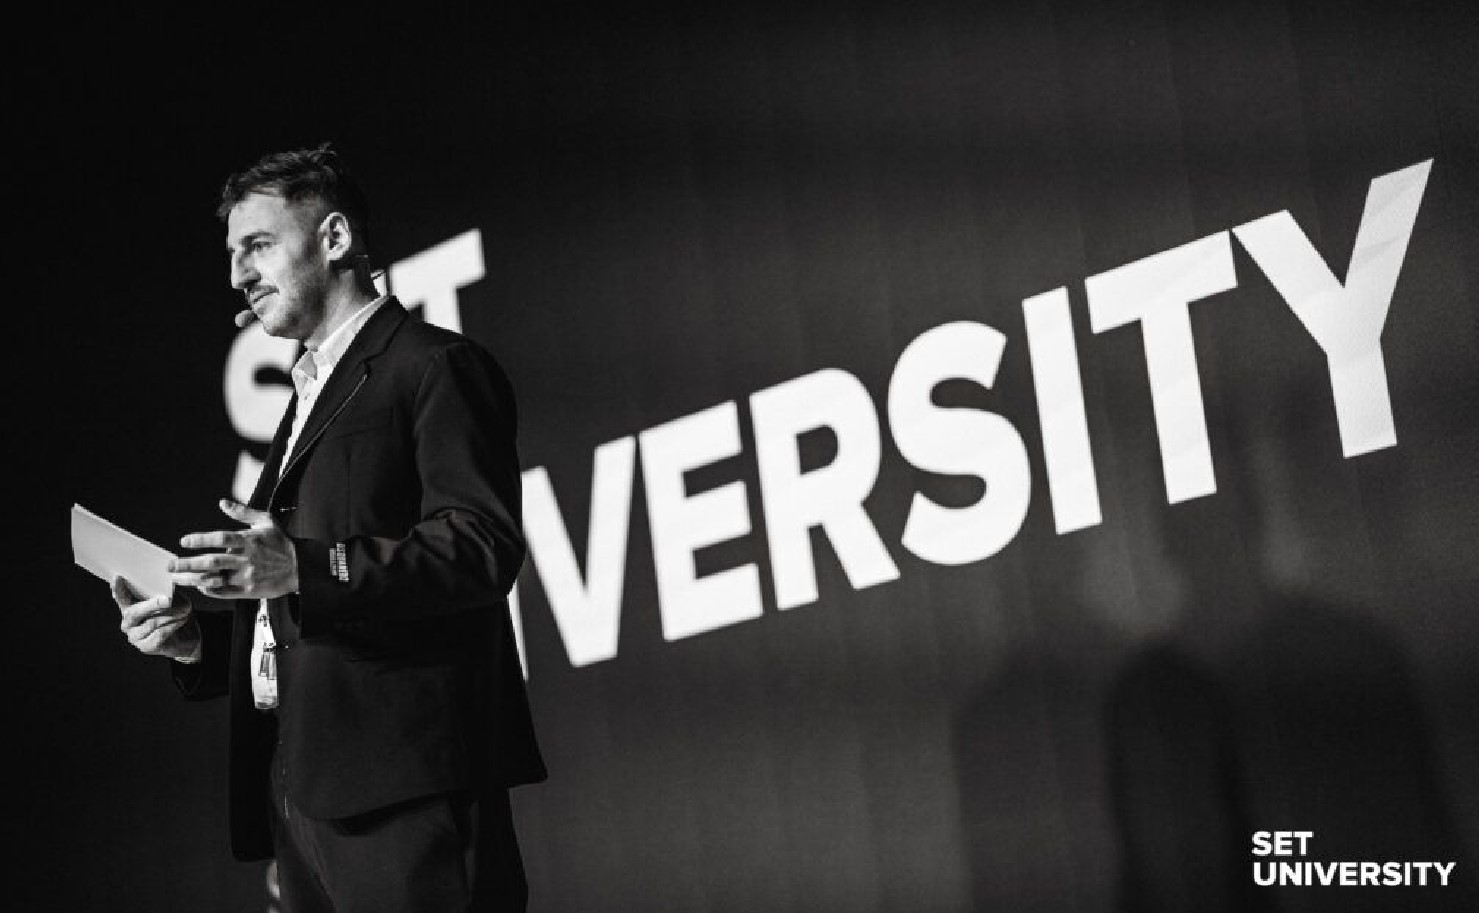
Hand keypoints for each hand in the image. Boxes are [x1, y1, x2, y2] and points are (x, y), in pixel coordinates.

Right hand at [112, 576, 199, 660]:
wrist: (187, 637)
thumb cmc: (176, 614)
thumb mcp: (171, 600)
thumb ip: (163, 593)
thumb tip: (167, 591)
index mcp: (130, 607)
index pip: (121, 597)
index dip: (118, 588)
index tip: (118, 576)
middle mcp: (128, 623)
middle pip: (134, 613)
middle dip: (151, 605)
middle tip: (167, 600)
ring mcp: (135, 636)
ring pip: (151, 623)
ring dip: (171, 615)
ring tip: (186, 609)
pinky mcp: (146, 647)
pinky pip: (160, 634)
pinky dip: (173, 625)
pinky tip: (183, 619)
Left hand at [169, 499, 299, 599]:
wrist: (301, 568)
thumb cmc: (282, 543)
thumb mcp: (267, 522)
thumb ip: (243, 513)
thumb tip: (223, 503)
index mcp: (249, 540)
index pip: (220, 538)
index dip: (201, 539)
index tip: (184, 541)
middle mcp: (246, 559)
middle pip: (212, 561)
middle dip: (188, 563)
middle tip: (170, 565)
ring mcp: (247, 576)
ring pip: (215, 578)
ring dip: (193, 579)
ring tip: (178, 578)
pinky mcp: (250, 590)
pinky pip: (224, 592)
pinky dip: (210, 590)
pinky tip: (199, 586)